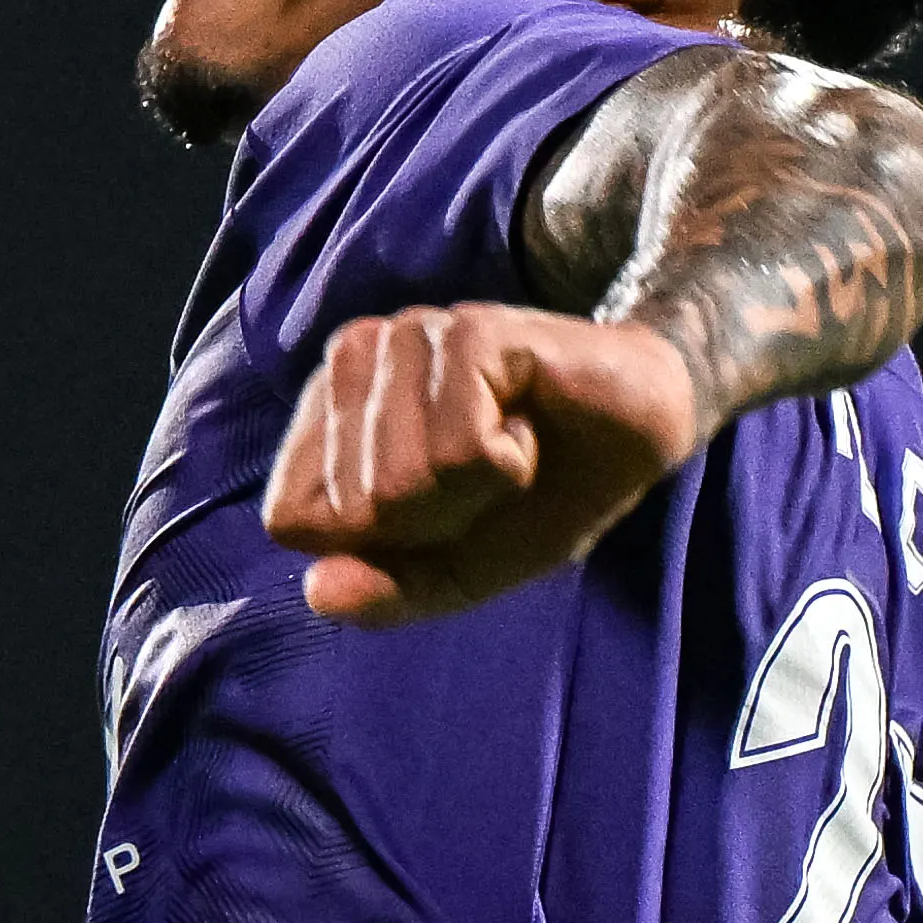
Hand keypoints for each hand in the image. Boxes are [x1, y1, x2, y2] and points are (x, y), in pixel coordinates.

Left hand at [262, 301, 705, 624]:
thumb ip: (387, 589)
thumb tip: (316, 592)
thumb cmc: (537, 496)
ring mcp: (410, 337)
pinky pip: (463, 445)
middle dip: (433, 519)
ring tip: (508, 449)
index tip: (432, 511)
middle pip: (352, 509)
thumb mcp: (458, 570)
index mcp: (325, 416)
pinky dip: (509, 461)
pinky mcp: (471, 330)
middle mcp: (355, 363)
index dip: (369, 545)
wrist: (633, 437)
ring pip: (400, 479)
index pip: (289, 519)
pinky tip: (528, 428)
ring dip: (474, 488)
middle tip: (484, 478)